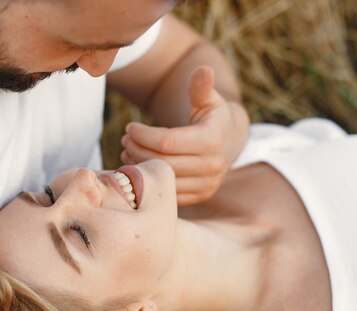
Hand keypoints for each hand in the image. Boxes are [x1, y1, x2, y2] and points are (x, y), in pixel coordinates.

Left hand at [120, 66, 249, 205]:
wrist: (231, 141)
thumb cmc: (213, 115)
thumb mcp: (208, 99)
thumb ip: (200, 86)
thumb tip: (204, 69)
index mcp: (212, 140)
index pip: (167, 142)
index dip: (143, 135)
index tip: (129, 126)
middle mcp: (212, 166)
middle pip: (162, 162)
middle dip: (138, 150)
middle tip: (125, 139)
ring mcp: (207, 184)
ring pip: (164, 180)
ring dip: (140, 167)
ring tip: (127, 151)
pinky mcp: (201, 196)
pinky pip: (169, 193)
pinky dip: (151, 182)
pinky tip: (139, 166)